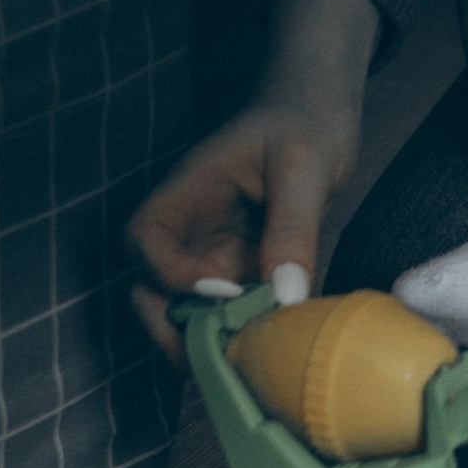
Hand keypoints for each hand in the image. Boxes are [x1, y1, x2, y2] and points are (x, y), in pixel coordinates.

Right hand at [126, 0, 377, 353]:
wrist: (322, 108)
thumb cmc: (306, 119)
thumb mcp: (305, 167)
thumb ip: (293, 227)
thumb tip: (286, 296)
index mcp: (189, 191)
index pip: (146, 239)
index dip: (171, 272)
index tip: (224, 288)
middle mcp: (192, 227)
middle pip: (150, 287)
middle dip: (173, 328)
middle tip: (223, 358)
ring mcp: (214, 251)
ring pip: (187, 309)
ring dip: (210, 338)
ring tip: (253, 360)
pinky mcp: (242, 268)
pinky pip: (230, 311)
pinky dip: (244, 333)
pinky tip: (276, 348)